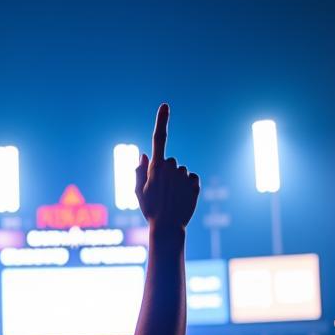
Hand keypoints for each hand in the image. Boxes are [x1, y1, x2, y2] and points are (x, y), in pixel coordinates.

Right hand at [135, 103, 199, 232]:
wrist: (168, 228)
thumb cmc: (150, 210)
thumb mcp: (138, 192)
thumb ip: (140, 171)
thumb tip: (145, 154)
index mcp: (155, 167)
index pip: (158, 139)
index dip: (161, 121)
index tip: (165, 106)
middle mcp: (171, 168)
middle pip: (170, 161)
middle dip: (166, 172)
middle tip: (161, 191)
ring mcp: (184, 175)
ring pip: (181, 171)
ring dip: (177, 181)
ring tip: (172, 198)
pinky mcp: (195, 183)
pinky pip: (192, 178)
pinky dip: (188, 186)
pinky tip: (182, 198)